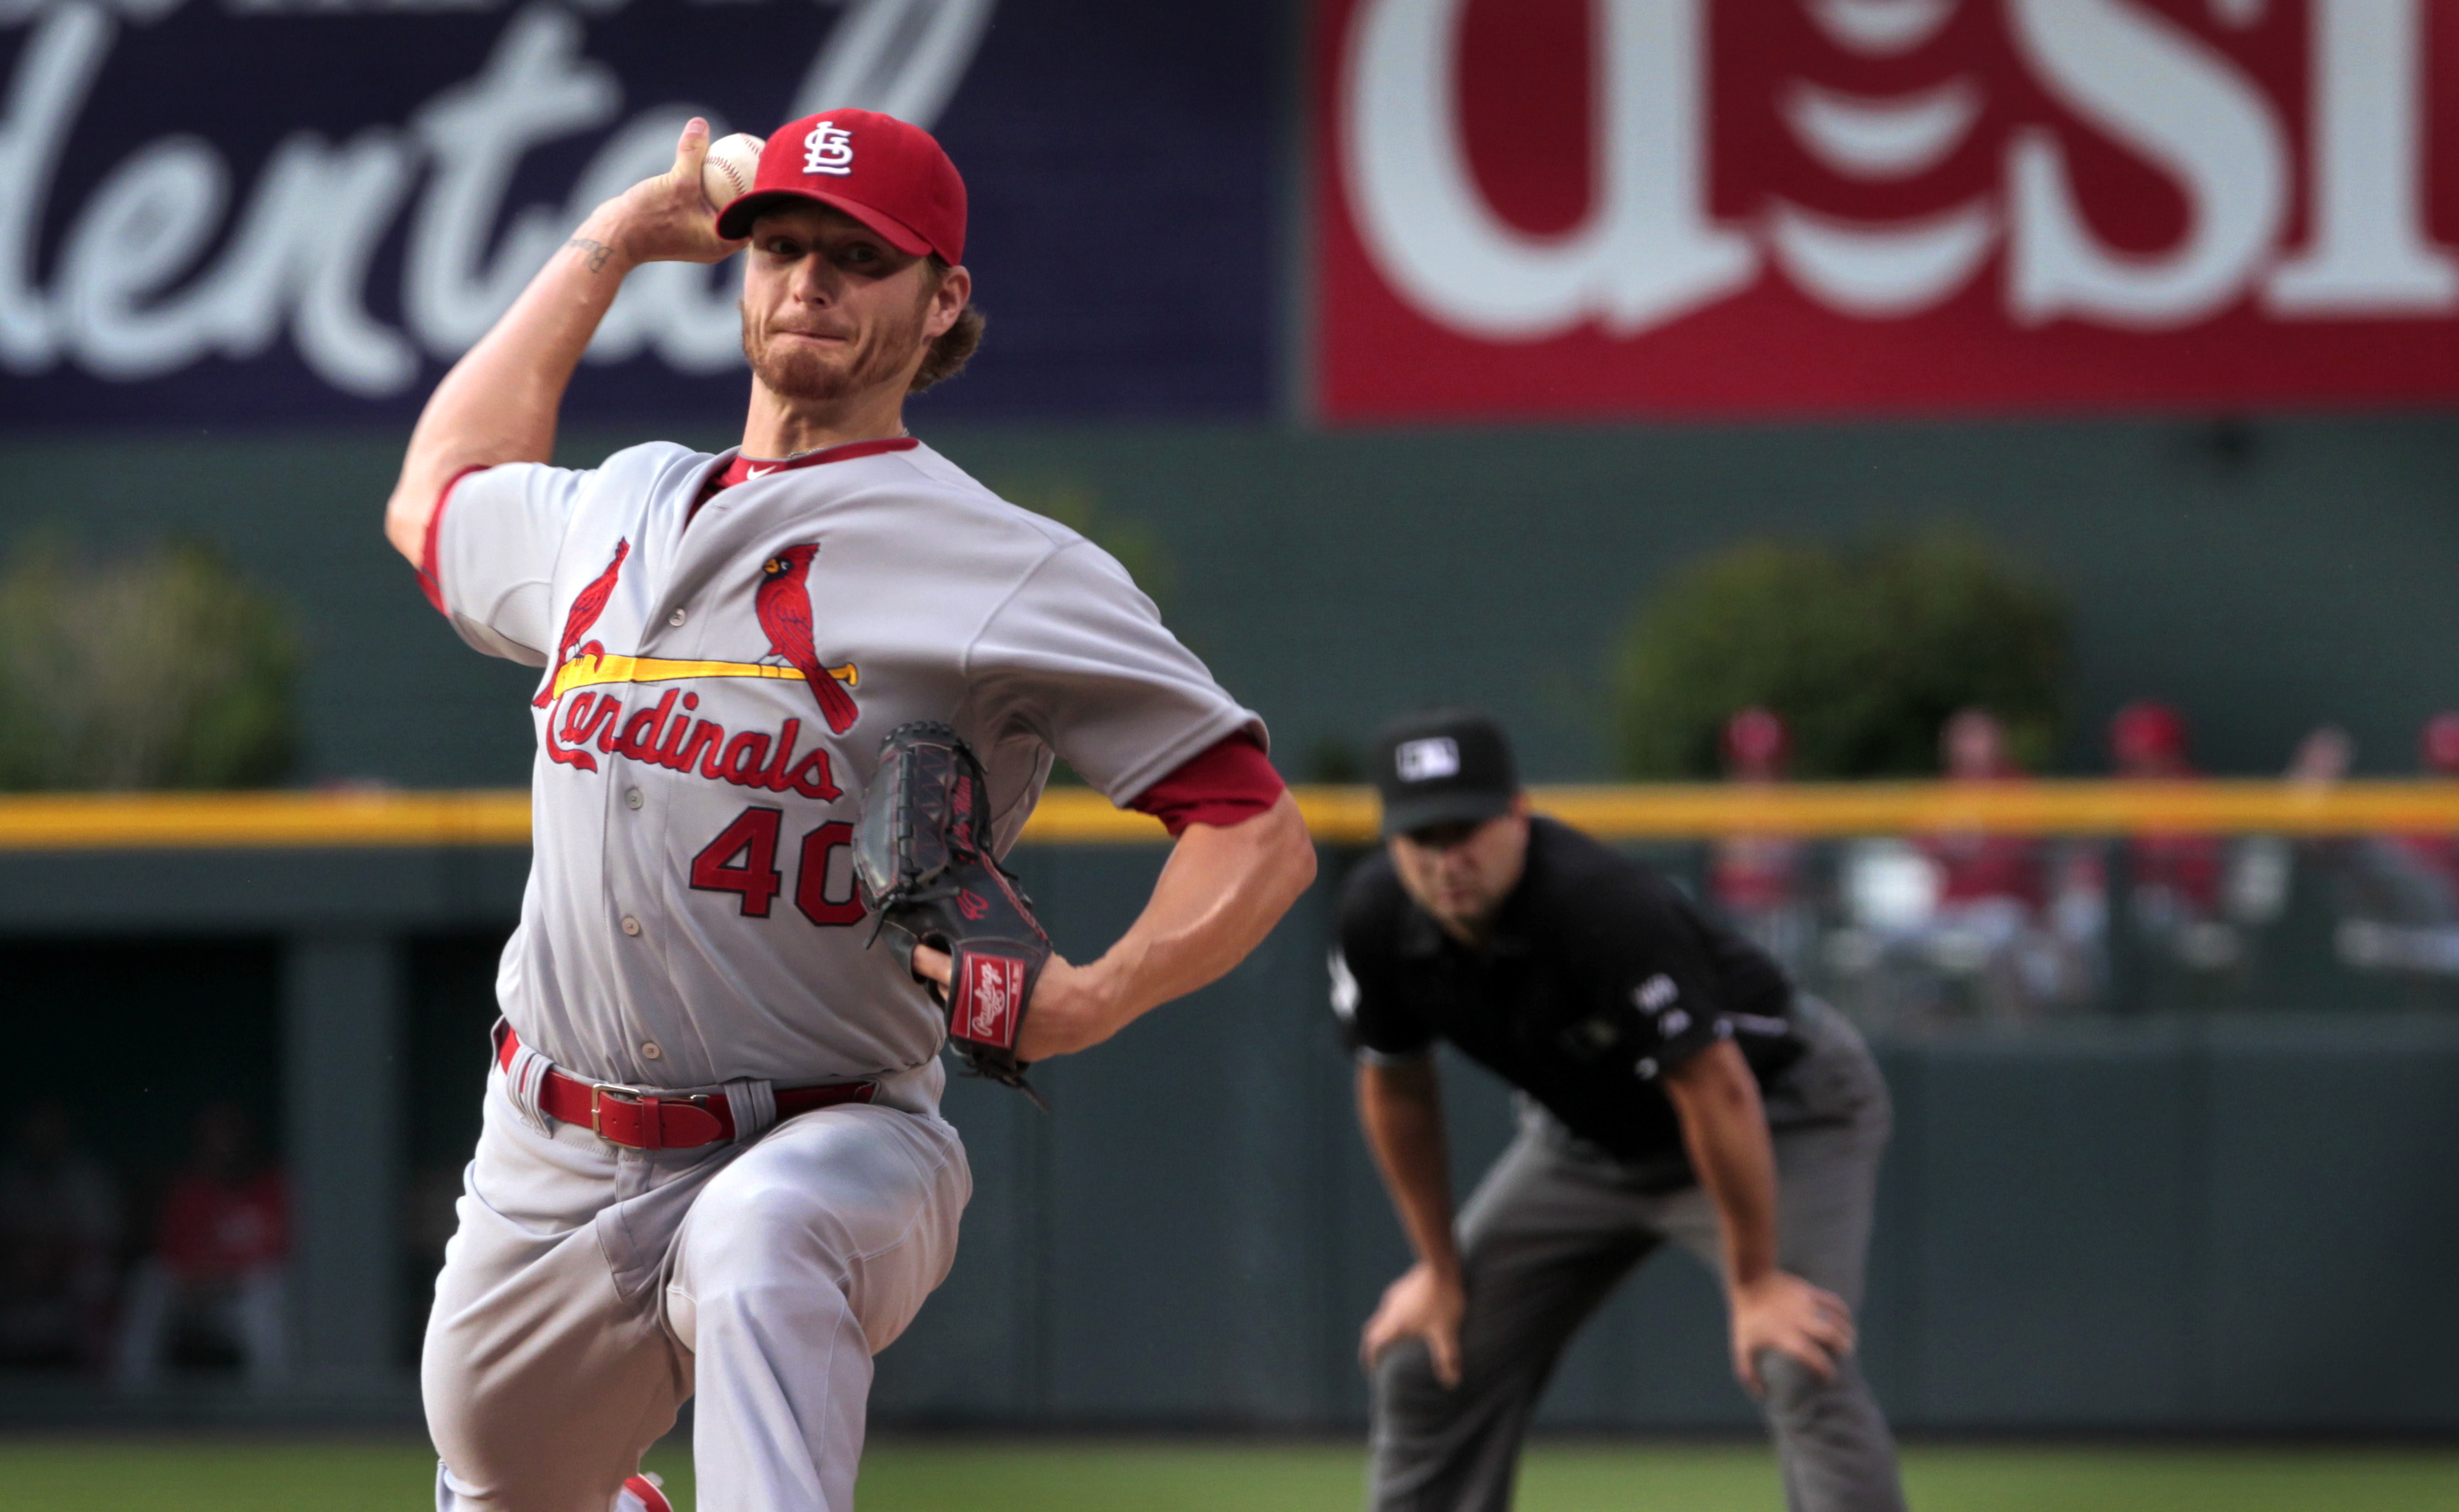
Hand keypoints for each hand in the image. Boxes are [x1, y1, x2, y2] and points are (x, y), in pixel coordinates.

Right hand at [582, 117, 747, 270]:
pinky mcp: (682, 232)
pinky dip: (703, 189)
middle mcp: (714, 244)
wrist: (613, 238)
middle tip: (753, 160)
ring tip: (732, 159)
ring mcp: (698, 239)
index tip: (766, 172)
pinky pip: (700, 206)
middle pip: (739, 213)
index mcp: (722, 241)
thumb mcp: (677, 180)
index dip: (763, 197)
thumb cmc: (648, 217)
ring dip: (723, 187)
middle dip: (746, 188)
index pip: (753, 218)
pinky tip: (703, 165)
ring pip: (718, 209)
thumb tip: (701, 123)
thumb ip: (692, 152)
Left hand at [908, 948, 1119, 1059]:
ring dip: (961, 1004)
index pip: (940, 969)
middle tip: (948, 967)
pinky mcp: (1002, 1051)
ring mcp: (987, 1035)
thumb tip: (975, 952)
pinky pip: (982, 1034)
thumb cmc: (1055, 978)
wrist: (1085, 1012)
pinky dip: (983, 1022)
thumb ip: (994, 959)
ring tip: (967, 990)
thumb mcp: (1021, 956)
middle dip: (944, 981)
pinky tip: (993, 1012)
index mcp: (978, 984)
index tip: (915, 952)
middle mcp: (976, 1012)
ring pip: (961, 1017)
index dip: (925, 960)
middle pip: (947, 994)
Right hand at [1360, 1261, 1466, 1386]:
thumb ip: (1447, 1358)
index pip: (1373, 1344)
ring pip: (1382, 1317)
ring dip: (1384, 1330)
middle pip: (1372, 1331)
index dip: (1370, 1358)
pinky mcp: (1403, 1286)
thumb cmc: (1443, 1299)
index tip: (1370, 1369)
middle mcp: (1389, 1310)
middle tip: (1376, 1357)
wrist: (1442, 1265)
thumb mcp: (1446, 1332)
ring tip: (1394, 1340)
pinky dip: (1394, 1317)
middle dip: (1372, 1346)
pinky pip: (1392, 1306)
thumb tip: (1451, 1383)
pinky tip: (1409, 1318)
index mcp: (1394, 1324)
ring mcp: (1395, 1296)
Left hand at [1728, 1271, 1854, 1393]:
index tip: (1828, 1379)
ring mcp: (1806, 1304)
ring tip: (1848, 1343)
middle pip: (1831, 1335)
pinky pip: (1834, 1301)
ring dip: (1847, 1332)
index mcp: (1784, 1336)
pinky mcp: (1810, 1291)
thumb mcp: (1741, 1346)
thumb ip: (1748, 1373)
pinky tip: (1847, 1322)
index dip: (1824, 1369)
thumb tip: (1761, 1394)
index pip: (1811, 1356)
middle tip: (1844, 1356)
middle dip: (1843, 1348)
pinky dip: (1844, 1312)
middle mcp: (1798, 1321)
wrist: (1749, 1280)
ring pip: (1836, 1319)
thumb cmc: (1747, 1318)